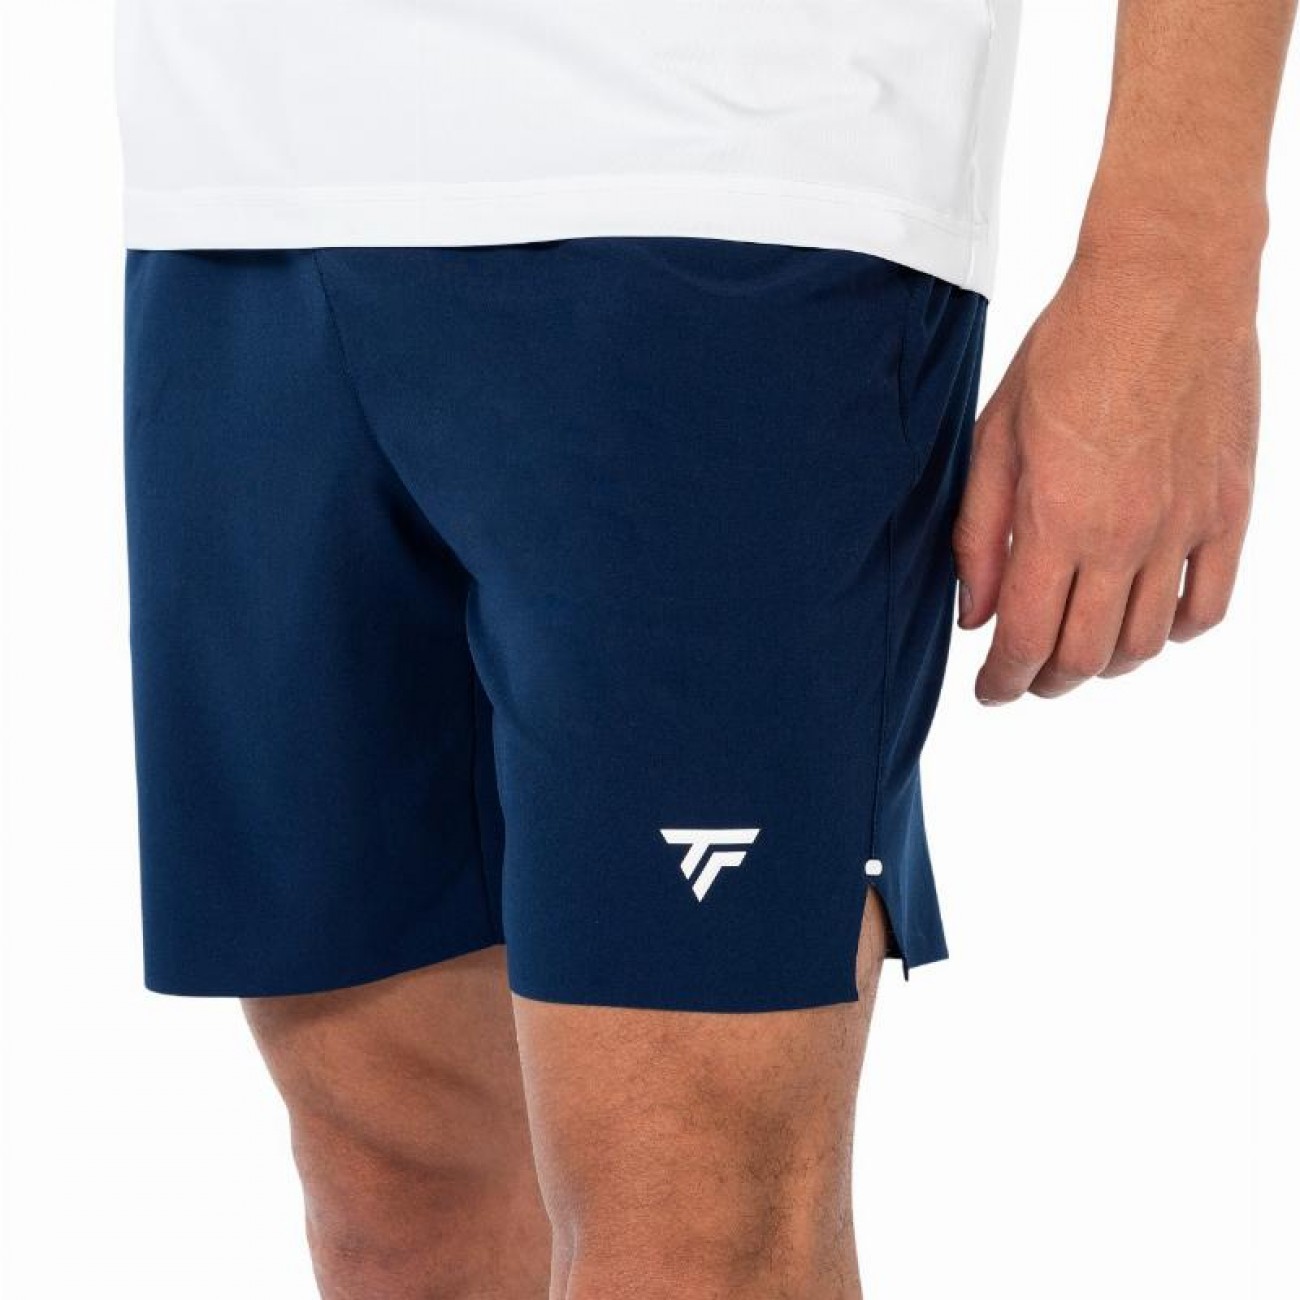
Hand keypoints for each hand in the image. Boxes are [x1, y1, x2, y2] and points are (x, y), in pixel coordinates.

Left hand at [954, 226, 1260, 704]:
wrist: (1166, 281)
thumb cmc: (1069, 350)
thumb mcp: (996, 436)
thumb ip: (978, 534)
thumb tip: (974, 616)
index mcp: (1055, 519)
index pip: (1025, 639)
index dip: (1002, 681)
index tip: (988, 691)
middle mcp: (1124, 536)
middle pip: (1084, 655)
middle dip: (1045, 681)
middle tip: (1025, 677)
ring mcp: (1185, 527)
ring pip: (1146, 643)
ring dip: (1104, 663)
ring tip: (1077, 650)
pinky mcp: (1230, 509)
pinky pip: (1209, 606)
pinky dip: (1175, 633)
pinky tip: (1146, 621)